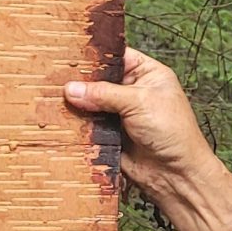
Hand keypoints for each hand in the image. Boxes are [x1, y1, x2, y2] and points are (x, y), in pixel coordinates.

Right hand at [65, 48, 214, 207]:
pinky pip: (89, 126)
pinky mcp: (110, 135)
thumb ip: (104, 93)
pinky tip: (63, 120)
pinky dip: (78, 125)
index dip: (95, 57)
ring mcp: (120, 114)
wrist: (176, 174)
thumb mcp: (140, 102)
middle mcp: (132, 91)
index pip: (115, 57)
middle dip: (81, 82)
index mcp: (147, 73)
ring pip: (91, 104)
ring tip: (54, 99)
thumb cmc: (174, 133)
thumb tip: (72, 89)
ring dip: (77, 105)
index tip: (70, 56)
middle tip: (57, 79)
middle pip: (99, 80)